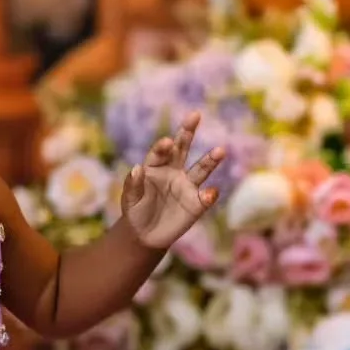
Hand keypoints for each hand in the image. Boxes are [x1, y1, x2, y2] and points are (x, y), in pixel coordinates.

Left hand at [120, 111, 224, 253]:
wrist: (145, 234)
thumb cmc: (135, 211)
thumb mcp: (129, 200)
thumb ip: (133, 185)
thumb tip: (137, 168)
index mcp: (154, 167)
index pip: (160, 153)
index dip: (163, 147)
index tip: (167, 142)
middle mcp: (173, 171)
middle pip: (182, 148)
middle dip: (187, 132)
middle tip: (194, 115)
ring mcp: (187, 186)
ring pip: (201, 169)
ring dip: (211, 160)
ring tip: (220, 150)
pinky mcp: (197, 204)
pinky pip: (206, 197)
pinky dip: (210, 195)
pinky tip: (211, 193)